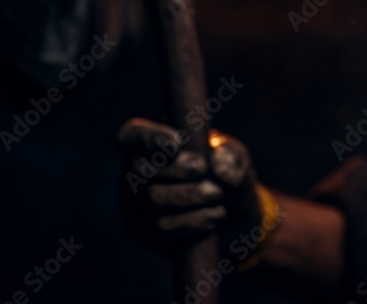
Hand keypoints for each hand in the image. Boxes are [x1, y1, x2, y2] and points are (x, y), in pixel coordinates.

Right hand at [117, 118, 263, 256]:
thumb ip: (230, 155)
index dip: (148, 138)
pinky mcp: (144, 231)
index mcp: (152, 142)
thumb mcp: (235, 156)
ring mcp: (135, 204)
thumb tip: (217, 164)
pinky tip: (214, 215)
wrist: (228, 214)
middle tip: (203, 169)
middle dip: (179, 169)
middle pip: (140, 169)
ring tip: (217, 194)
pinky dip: (193, 220)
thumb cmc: (224, 172)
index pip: (131, 135)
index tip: (177, 143)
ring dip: (190, 196)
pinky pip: (162, 227)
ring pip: (152, 199)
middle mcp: (134, 172)